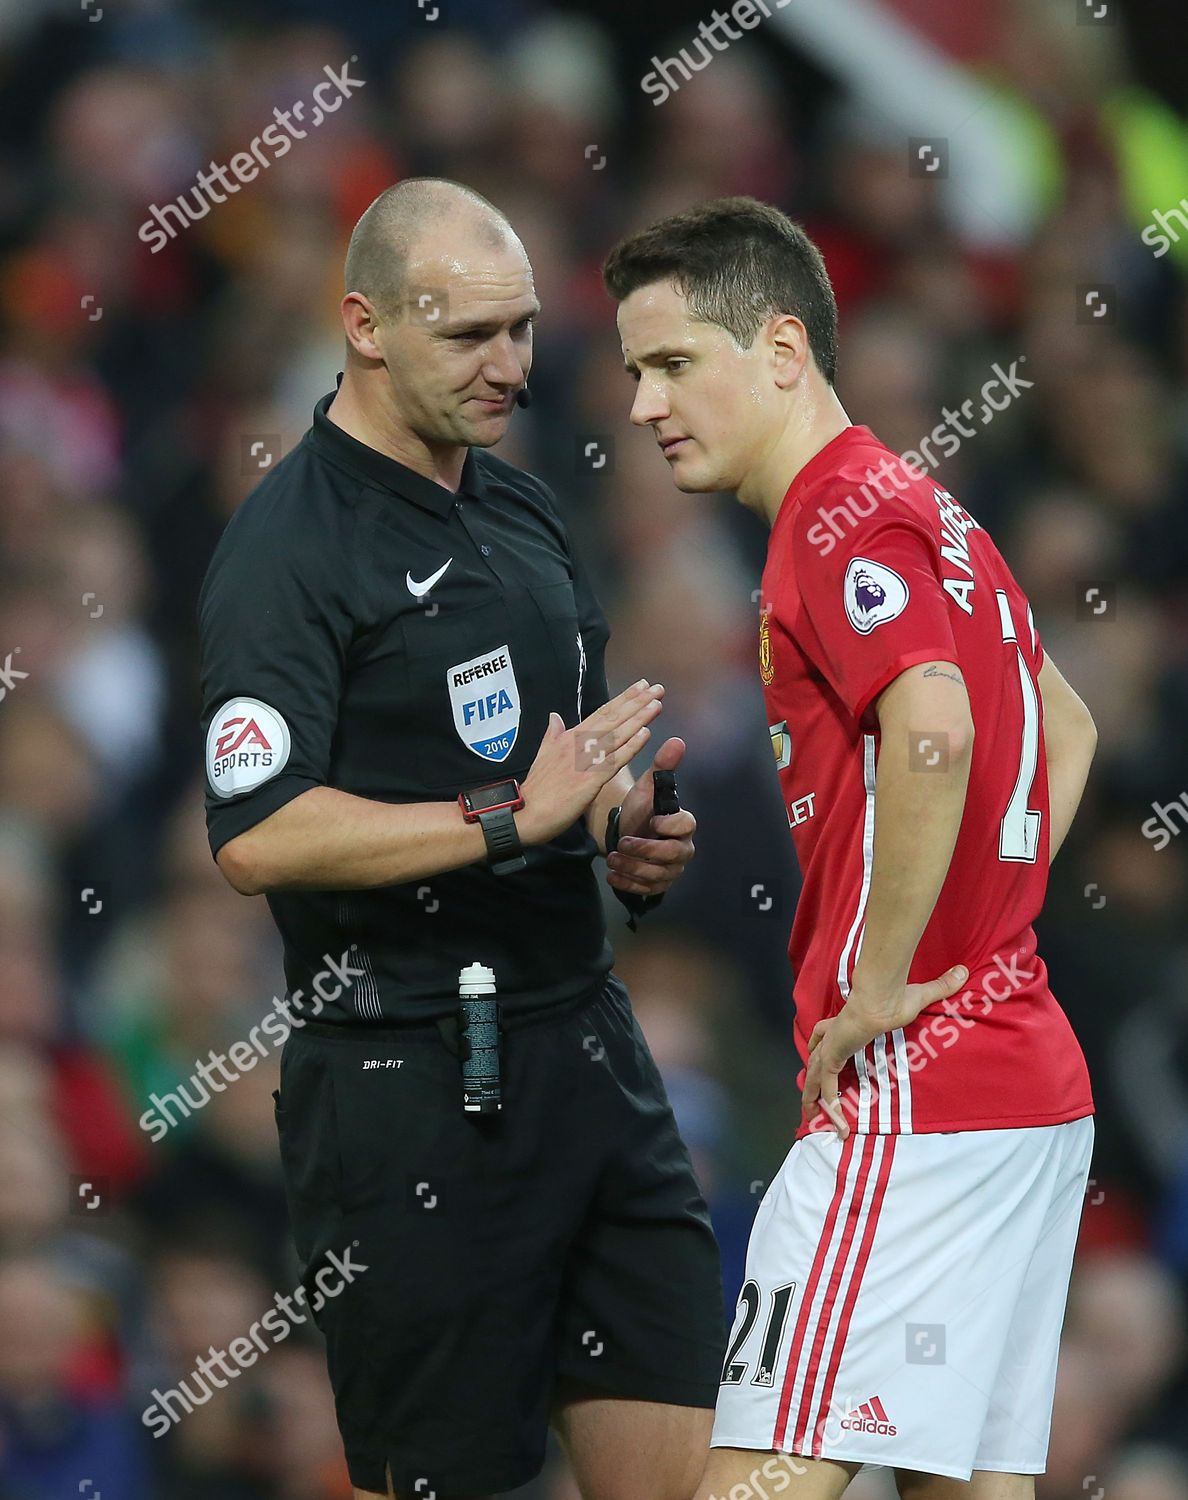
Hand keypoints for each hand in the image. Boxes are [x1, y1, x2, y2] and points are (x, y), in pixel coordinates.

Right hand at [519, 680, 663, 845]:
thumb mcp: (542, 755)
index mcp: (569, 737)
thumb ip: (552, 735)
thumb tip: (554, 716)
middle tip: (656, 688)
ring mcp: (585, 760)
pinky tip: (646, 734)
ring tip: (656, 704)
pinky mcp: (590, 779)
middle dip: (636, 702)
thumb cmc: (536, 789)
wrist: (525, 813)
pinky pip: (615, 760)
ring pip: (617, 734)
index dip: (623, 699)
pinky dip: (631, 746)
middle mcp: (579, 743)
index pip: (601, 713)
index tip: (640, 687)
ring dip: (638, 718)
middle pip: (613, 718)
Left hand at [606, 737, 695, 898]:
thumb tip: (677, 741)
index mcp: (682, 824)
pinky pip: (647, 890)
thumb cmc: (641, 810)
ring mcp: (671, 869)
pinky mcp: (658, 885)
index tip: (652, 821)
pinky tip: (612, 874)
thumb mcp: (647, 788)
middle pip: (672, 855)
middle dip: (646, 850)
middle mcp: (682, 848)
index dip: (670, 825)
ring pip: (658, 875)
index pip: (686, 825)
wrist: (626, 833)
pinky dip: (628, 883)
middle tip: (623, 843)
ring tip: (612, 857)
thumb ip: (662, 767)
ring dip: (633, 867)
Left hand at [801, 963, 968, 1138]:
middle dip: (812, 1078)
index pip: (827, 1034)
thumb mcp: (920, 996)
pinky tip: (841, 1127)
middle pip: (815, 1058)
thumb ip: (939, 988)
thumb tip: (962, 971)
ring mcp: (831, 1047)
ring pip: (815, 1077)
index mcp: (846, 1022)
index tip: (825, 1057)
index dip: (824, 1045)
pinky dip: (833, 1108)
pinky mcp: (833, 1058)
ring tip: (817, 1120)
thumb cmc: (896, 997)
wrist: (883, 999)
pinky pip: (828, 1089)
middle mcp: (834, 1035)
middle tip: (811, 1098)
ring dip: (814, 1098)